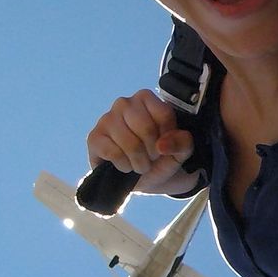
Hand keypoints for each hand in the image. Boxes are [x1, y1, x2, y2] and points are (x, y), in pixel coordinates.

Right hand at [85, 91, 199, 196]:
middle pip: (146, 129)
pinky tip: (125, 166)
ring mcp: (107, 119)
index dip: (169, 137)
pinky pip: (113, 153)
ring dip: (139, 163)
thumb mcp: (181, 151)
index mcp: (146, 98)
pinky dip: (124, 166)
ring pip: (130, 144)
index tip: (166, 146)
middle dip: (152, 152)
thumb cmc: (162, 157)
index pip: (164, 115)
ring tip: (140, 164)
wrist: (143, 178)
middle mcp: (124, 103)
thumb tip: (162, 144)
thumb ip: (182, 143)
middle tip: (151, 158)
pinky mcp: (94, 137)